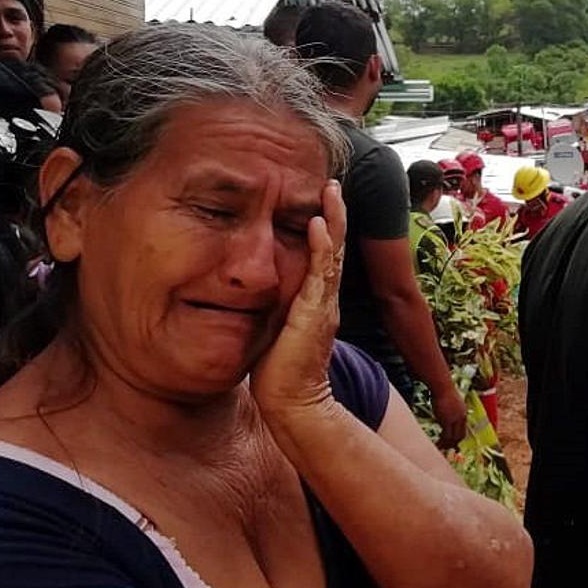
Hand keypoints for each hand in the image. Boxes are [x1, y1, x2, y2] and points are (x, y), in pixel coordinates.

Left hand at [251, 180, 345, 416]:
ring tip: (331, 190)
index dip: (325, 229)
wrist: (292, 404)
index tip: (320, 202)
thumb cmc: (278, 376)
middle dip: (335, 213)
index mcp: (317, 303)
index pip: (323, 257)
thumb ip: (273, 311)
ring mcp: (324, 304)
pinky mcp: (315, 312)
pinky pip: (321, 271)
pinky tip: (317, 222)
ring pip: (333, 251)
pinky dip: (321, 245)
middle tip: (332, 183)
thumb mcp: (274, 332)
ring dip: (333, 218)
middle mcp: (326, 299)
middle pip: (335, 246)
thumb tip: (252, 296)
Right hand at [432, 387, 466, 448]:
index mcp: (463, 413)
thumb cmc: (442, 390)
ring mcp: (455, 419)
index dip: (458, 438)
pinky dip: (442, 442)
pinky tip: (437, 444)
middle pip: (460, 435)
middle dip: (454, 444)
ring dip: (447, 444)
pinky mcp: (448, 420)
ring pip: (453, 437)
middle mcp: (462, 417)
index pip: (463, 430)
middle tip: (446, 449)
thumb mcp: (448, 402)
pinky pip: (446, 436)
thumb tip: (443, 413)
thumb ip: (448, 409)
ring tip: (439, 448)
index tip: (452, 444)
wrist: (442, 386)